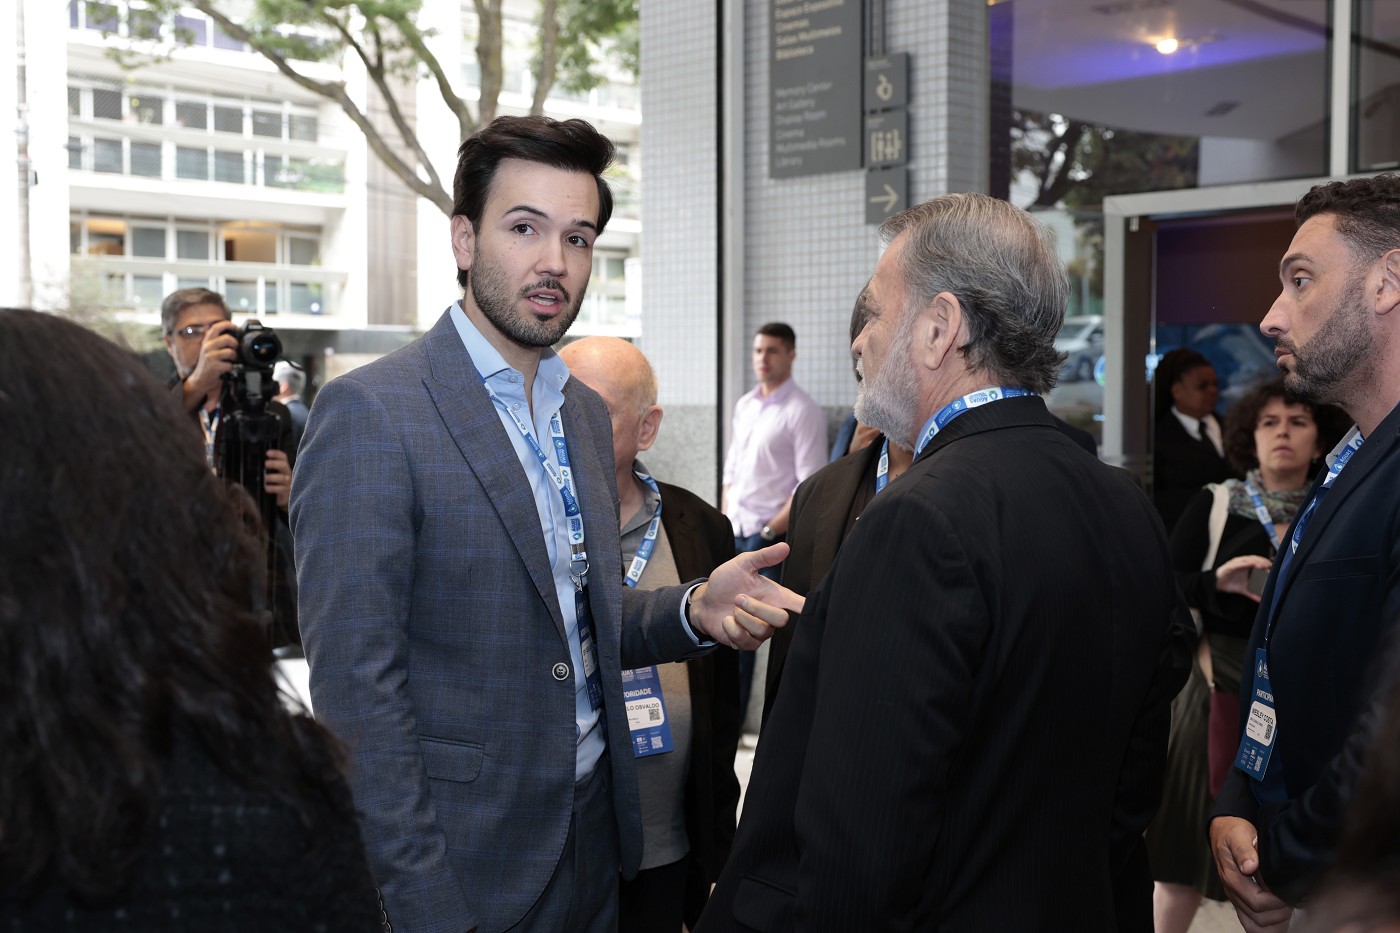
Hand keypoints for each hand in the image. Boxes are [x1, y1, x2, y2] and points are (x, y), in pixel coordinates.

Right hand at [184, 320, 238, 410]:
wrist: (200, 379)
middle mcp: (207, 347)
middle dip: (235, 343)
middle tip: (235, 348)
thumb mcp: (209, 350)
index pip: (215, 328)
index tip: (235, 326)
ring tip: (231, 360)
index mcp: (206, 342)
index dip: (226, 324)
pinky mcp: (214, 366)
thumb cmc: (208, 364)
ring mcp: (210, 356)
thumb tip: (231, 335)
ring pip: (230, 352)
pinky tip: (226, 368)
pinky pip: (230, 365)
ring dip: (234, 357)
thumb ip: (217, 342)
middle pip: (227, 339)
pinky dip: (231, 367)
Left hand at [264, 448, 290, 508]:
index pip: (283, 458)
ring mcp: (288, 483)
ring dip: (273, 477)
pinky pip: (281, 489)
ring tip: (265, 478)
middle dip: (275, 464)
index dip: (277, 454)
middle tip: (266, 464)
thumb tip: (253, 466)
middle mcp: (287, 474)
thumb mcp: (272, 476)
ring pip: (282, 478)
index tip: (267, 453)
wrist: (281, 500)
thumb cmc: (275, 485)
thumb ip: (266, 471)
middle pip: (284, 465)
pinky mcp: (286, 493)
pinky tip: (266, 488)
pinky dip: (273, 488)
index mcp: (283, 468)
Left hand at [688, 543, 804, 648]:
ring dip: (742, 617)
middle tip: (738, 598)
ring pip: (763, 631)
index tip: (811, 609)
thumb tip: (785, 547)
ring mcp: (760, 631)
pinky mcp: (747, 643)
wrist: (704, 602)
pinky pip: (745, 640)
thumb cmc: (726, 582)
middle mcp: (771, 615)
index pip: (799, 604)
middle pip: (781, 619)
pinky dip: (731, 628)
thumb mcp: (743, 564)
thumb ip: (764, 557)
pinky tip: (727, 621)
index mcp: (775, 596)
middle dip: (757, 608)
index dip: (807, 608)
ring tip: (732, 608)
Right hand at [1209, 816, 1292, 931]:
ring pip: (1256, 925)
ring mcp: (1235, 897)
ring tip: (1290, 908)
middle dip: (1280, 913)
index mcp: (1232, 877)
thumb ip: (1244, 850)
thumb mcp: (1239, 835)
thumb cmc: (1233, 832)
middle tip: (1295, 900)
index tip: (1291, 892)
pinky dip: (1267, 927)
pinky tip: (1281, 920)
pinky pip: (1251, 924)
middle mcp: (1232, 891)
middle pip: (1259, 917)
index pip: (1257, 902)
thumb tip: (1249, 867)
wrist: (1223, 831)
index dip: (1277, 901)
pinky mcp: (1240, 900)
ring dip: (1275, 922)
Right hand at [1215, 555, 1271, 602]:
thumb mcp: (1244, 589)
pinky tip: (1250, 564)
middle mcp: (1242, 563)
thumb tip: (1261, 600)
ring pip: (1247, 559)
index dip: (1265, 563)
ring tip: (1262, 565)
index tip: (1273, 567)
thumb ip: (1252, 593)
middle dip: (1262, 561)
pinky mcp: (1230, 565)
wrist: (1217, 584)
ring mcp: (1236, 563)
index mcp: (1247, 567)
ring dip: (1255, 561)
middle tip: (1269, 566)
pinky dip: (1244, 563)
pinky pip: (1238, 563)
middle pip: (1254, 559)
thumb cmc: (1230, 583)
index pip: (1258, 562)